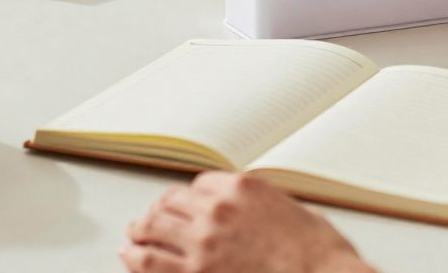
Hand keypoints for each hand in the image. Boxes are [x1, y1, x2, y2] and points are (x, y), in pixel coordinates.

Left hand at [121, 172, 372, 272]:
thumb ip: (265, 208)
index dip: (190, 197)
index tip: (186, 204)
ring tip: (133, 233)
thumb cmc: (319, 255)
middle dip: (159, 210)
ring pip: (153, 227)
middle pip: (170, 202)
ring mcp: (202, 243)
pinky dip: (134, 257)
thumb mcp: (296, 212)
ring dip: (139, 229)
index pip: (199, 184)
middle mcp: (216, 210)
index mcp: (242, 189)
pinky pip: (150, 262)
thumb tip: (257, 214)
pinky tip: (129, 255)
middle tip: (150, 216)